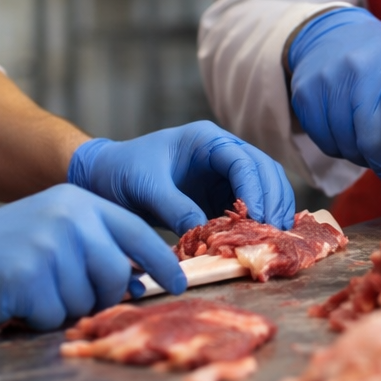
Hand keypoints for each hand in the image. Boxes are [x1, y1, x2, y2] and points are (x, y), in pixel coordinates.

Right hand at [0, 184, 183, 331]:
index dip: (163, 262)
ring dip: (65, 307)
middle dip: (102, 295)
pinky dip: (39, 319)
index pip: (137, 233)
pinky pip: (55, 317)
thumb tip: (140, 281)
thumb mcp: (55, 229)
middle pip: (117, 274)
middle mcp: (68, 218)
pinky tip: (17, 299)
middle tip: (71, 294)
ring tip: (35, 289)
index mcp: (81, 201)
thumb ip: (98, 246)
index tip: (179, 284)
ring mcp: (47, 246)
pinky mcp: (26, 278)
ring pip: (87, 300)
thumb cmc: (5, 249)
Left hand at [67, 122, 294, 231]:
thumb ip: (175, 207)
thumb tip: (204, 232)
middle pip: (263, 170)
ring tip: (273, 239)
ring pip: (262, 188)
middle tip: (274, 233)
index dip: (254, 189)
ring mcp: (221, 175)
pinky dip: (256, 222)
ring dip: (271, 211)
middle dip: (272, 200)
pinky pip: (246, 207)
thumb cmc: (123, 172)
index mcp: (205, 140)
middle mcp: (220, 153)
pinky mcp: (218, 196)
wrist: (105, 178)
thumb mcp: (147, 188)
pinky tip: (259, 240)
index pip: (242, 160)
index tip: (256, 218)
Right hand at [287, 7, 380, 197]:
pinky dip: (342, 148)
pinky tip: (348, 129)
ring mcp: (328, 81)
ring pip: (349, 147)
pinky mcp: (305, 96)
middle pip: (373, 137)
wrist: (331, 33)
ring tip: (371, 139)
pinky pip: (327, 145)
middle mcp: (361, 67)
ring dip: (365, 157)